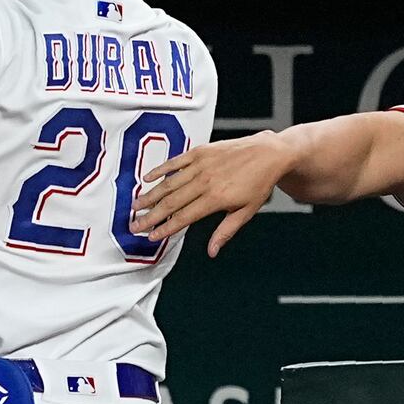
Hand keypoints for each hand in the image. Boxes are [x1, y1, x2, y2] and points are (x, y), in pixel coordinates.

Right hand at [130, 132, 291, 256]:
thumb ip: (225, 231)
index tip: (151, 236)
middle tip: (135, 225)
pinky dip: (160, 170)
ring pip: (169, 183)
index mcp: (215, 199)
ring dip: (150, 195)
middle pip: (171, 202)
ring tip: (136, 205)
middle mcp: (205, 182)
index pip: (184, 217)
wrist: (268, 153)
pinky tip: (148, 179)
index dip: (165, 228)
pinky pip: (175, 162)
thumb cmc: (259, 183)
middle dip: (150, 215)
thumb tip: (212, 251)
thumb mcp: (246, 212)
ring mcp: (201, 165)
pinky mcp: (200, 152)